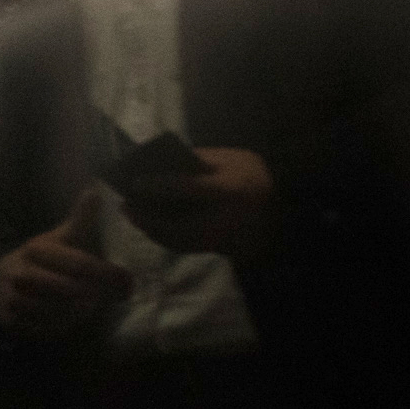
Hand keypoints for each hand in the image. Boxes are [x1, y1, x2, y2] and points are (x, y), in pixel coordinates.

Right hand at [0, 188, 133, 342]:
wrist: (1, 280)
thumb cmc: (43, 259)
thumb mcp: (60, 238)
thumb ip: (80, 220)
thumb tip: (95, 190)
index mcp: (37, 250)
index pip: (78, 263)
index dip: (106, 273)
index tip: (128, 280)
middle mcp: (22, 273)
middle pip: (67, 289)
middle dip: (96, 294)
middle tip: (117, 296)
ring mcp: (14, 298)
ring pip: (55, 311)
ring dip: (78, 312)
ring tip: (92, 307)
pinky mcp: (12, 320)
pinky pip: (42, 328)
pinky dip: (60, 326)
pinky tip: (72, 320)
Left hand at [120, 146, 276, 258]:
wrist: (284, 206)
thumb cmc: (253, 175)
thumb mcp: (232, 159)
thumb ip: (200, 161)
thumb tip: (161, 165)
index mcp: (232, 189)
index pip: (190, 188)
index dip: (160, 186)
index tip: (134, 182)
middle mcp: (227, 219)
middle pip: (178, 224)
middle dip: (148, 216)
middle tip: (125, 205)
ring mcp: (224, 239)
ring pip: (179, 240)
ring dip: (151, 229)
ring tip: (131, 215)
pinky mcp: (219, 249)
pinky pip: (185, 247)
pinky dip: (164, 237)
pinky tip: (149, 226)